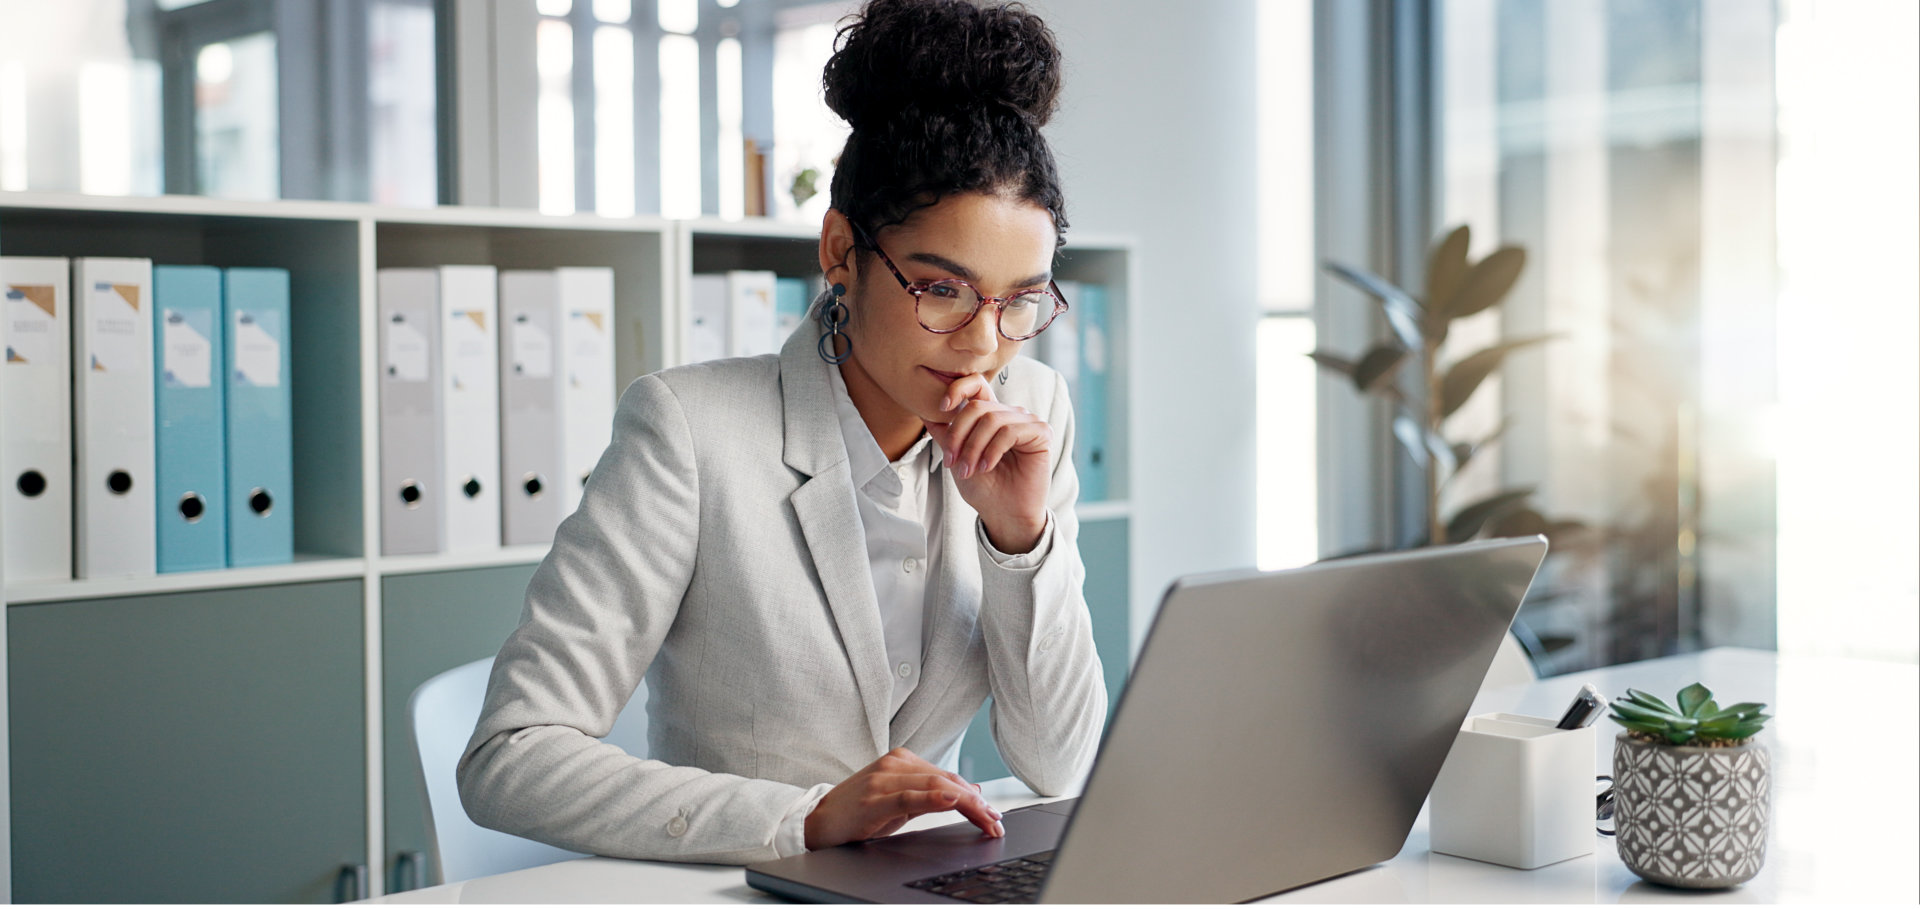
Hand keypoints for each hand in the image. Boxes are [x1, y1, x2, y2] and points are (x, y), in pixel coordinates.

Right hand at [804, 748, 1003, 850]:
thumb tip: (970, 792)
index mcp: (903, 761)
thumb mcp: (901, 801)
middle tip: (996, 822)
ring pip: (935, 786)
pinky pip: (909, 796)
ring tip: (986, 818)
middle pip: (947, 781)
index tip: (994, 815)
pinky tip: (952, 800)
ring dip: (967, 803)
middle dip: (977, 803)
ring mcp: (883, 779)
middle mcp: (895, 764)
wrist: (819, 822)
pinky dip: (934, 797)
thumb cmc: (860, 812)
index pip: (948, 778)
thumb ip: (932, 795)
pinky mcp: (874, 798)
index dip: (975, 796)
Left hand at [923, 374, 1051, 552]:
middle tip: (951, 461)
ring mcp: (1026, 421)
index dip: (958, 388)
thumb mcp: (956, 458)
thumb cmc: (983, 488)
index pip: (977, 384)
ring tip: (969, 470)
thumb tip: (924, 411)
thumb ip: (945, 434)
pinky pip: (1010, 431)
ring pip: (992, 420)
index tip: (941, 407)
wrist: (1004, 514)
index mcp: (990, 415)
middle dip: (958, 435)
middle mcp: (1009, 414)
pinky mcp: (1040, 432)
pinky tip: (987, 467)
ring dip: (973, 448)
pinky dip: (992, 450)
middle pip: (977, 407)